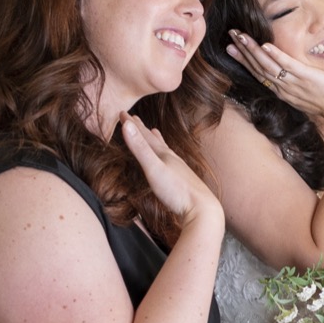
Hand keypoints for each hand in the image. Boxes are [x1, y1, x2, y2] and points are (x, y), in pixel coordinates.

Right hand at [121, 113, 220, 227]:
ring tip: (154, 132)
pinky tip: (168, 161)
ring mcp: (178, 170)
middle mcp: (172, 159)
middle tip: (135, 118)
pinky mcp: (181, 182)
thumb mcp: (153, 167)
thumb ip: (140, 148)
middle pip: (155, 140)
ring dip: (156, 140)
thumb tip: (127, 124)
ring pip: (164, 150)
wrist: (202, 209)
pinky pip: (170, 163)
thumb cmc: (177, 190)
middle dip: (142, 129)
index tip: (122, 113)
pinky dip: (165, 156)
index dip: (132, 125)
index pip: (144, 135)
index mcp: (164, 154)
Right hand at [226, 30, 323, 123]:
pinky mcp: (306, 77)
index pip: (258, 73)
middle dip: (243, 51)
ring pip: (268, 65)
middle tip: (230, 36)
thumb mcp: (304, 91)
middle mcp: (284, 87)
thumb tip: (287, 72)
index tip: (231, 47)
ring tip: (240, 36)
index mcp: (282, 90)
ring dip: (252, 50)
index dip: (243, 60)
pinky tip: (265, 46)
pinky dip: (276, 56)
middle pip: (258, 67)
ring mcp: (294, 82)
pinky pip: (288, 66)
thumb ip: (294, 82)